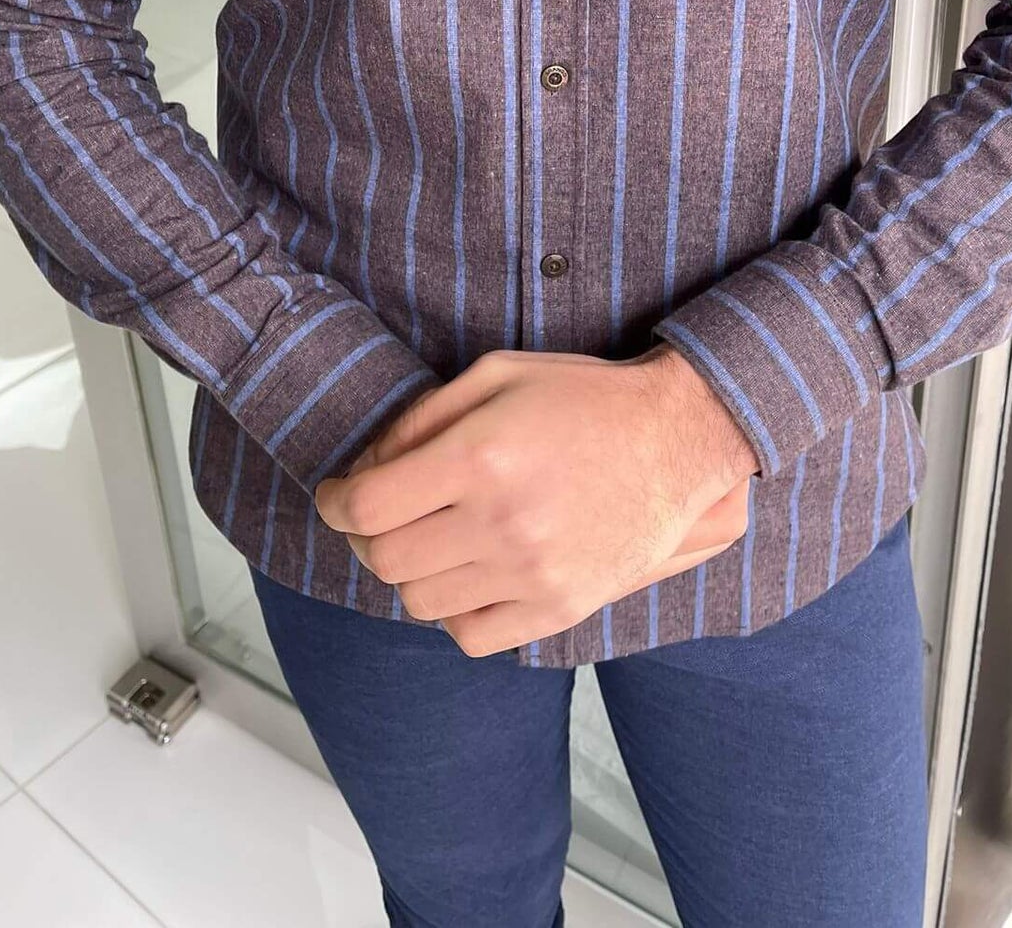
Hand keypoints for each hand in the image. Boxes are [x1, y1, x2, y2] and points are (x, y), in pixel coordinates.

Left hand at [314, 344, 759, 654]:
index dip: (334, 504)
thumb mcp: (495, 374)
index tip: (337, 497)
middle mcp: (500, 522)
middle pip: (385, 560)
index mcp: (478, 457)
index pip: (366, 507)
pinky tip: (467, 574)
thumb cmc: (582, 397)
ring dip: (410, 572)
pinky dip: (453, 611)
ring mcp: (531, 573)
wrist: (677, 439)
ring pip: (420, 603)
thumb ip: (420, 419)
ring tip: (429, 540)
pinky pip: (470, 636)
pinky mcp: (558, 608)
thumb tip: (364, 468)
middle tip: (378, 517)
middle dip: (366, 537)